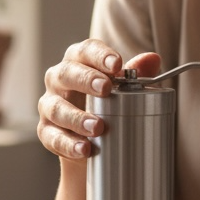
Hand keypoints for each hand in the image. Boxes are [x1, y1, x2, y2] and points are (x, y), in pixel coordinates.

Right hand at [37, 39, 160, 160]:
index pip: (86, 50)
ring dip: (77, 118)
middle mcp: (59, 79)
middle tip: (105, 89)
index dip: (100, 55)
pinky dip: (68, 144)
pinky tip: (84, 149)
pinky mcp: (46, 131)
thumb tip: (153, 59)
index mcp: (78, 62)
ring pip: (57, 108)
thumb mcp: (123, 88)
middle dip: (86, 80)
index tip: (117, 64)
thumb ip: (137, 73)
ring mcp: (49, 105)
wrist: (92, 142)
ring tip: (97, 127)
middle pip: (66, 73)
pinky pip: (53, 137)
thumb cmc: (107, 104)